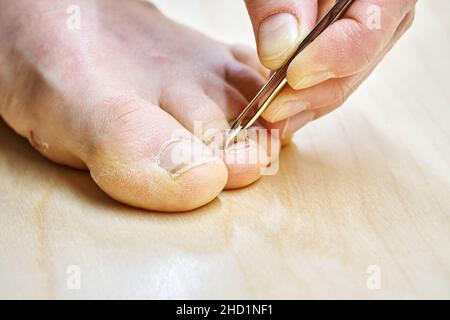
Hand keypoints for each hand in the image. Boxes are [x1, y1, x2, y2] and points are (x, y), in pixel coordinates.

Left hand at [245, 0, 416, 136]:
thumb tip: (280, 50)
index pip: (367, 31)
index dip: (330, 60)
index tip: (291, 76)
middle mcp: (387, 7)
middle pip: (358, 63)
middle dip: (314, 93)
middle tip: (273, 111)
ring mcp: (372, 27)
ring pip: (349, 75)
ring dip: (310, 101)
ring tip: (276, 116)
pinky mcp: (349, 40)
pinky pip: (339, 74)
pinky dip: (311, 93)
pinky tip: (286, 105)